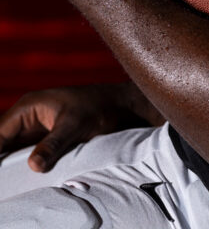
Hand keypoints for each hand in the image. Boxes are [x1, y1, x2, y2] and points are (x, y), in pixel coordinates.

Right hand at [0, 82, 162, 171]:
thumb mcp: (75, 126)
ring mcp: (34, 128)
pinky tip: (22, 179)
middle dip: (1, 162)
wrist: (118, 106)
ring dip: (9, 165)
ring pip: (11, 150)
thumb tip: (33, 166)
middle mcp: (26, 116)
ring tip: (9, 182)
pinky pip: (24, 154)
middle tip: (4, 182)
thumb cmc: (97, 108)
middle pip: (2, 142)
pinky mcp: (43, 138)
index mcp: (27, 107)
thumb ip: (53, 145)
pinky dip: (22, 166)